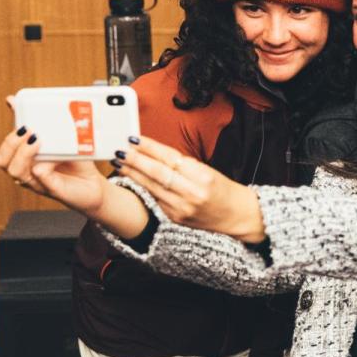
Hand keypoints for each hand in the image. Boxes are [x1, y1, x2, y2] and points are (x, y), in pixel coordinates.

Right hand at [0, 118, 108, 215]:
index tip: (13, 110)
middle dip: (10, 143)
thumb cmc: (76, 163)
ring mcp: (37, 182)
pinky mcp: (51, 189)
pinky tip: (50, 161)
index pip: (5, 149)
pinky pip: (41, 179)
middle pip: (3, 161)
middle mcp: (26, 171)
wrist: (93, 185)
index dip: (7, 133)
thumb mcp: (64, 142)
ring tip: (36, 141)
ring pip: (16, 171)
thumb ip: (51, 129)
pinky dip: (43, 169)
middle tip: (27, 131)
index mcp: (25, 159)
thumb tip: (41, 109)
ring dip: (23, 153)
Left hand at [116, 136, 265, 241]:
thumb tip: (156, 152)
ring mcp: (182, 208)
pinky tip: (133, 178)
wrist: (236, 216)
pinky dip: (143, 187)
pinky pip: (155, 198)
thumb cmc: (223, 190)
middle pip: (157, 173)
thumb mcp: (209, 171)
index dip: (150, 148)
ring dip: (133, 173)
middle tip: (120, 150)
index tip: (135, 139)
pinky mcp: (175, 218)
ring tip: (120, 162)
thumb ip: (183, 164)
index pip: (170, 158)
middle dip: (136, 160)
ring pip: (151, 187)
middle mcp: (192, 194)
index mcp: (203, 178)